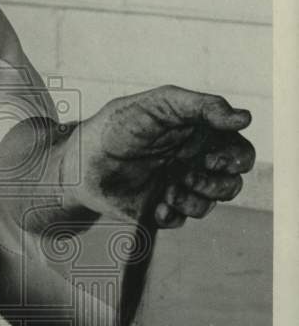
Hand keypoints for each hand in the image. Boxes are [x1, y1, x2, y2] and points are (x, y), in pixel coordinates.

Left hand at [64, 86, 255, 226]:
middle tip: (188, 175)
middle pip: (233, 182)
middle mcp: (193, 161)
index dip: (236, 159)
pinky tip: (157, 206)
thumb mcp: (158, 104)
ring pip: (211, 203)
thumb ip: (201, 106)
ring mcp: (177, 186)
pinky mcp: (160, 208)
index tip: (211, 157)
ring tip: (167, 190)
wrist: (80, 163)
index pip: (240, 151)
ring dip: (194, 199)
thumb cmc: (117, 126)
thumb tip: (245, 118)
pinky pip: (183, 220)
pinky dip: (174, 215)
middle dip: (219, 183)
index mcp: (199, 135)